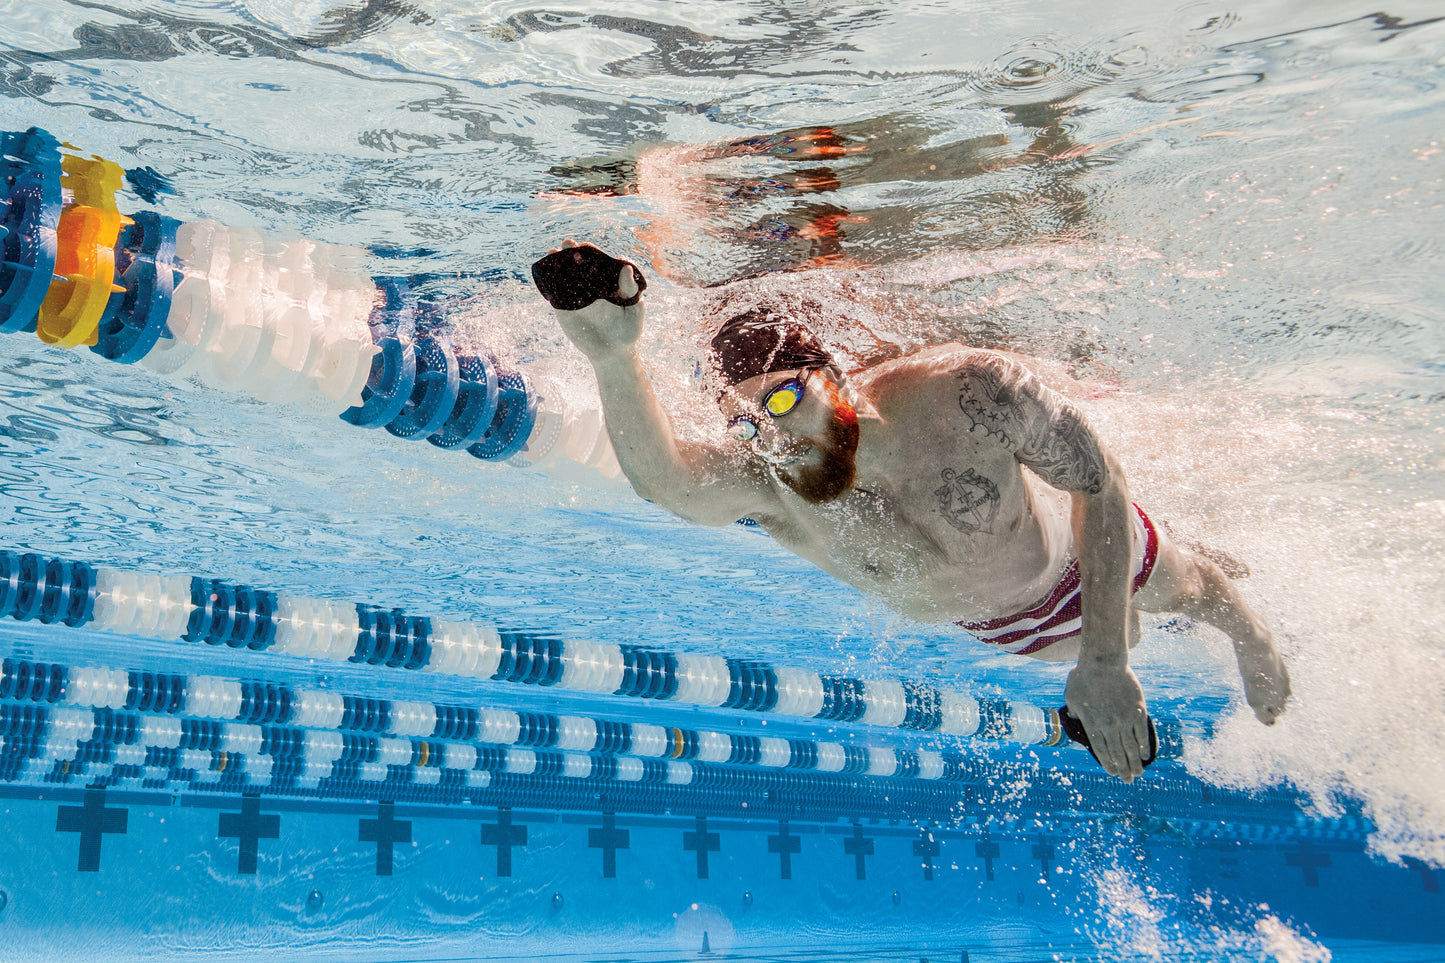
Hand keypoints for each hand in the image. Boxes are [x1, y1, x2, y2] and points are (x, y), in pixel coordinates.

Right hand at [549, 240, 644, 360]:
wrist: (611, 353)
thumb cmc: (628, 330)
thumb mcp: (634, 311)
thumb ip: (631, 290)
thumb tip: (626, 267)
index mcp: (607, 281)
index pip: (598, 261)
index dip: (591, 251)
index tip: (586, 247)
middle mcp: (590, 284)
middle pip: (578, 263)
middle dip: (571, 250)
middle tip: (568, 245)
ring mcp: (576, 295)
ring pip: (564, 274)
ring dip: (556, 261)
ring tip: (552, 253)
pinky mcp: (564, 308)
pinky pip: (554, 292)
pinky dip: (549, 281)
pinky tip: (545, 272)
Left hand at [1064, 660, 1149, 782]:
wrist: (1104, 663)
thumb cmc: (1083, 676)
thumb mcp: (1070, 695)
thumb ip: (1073, 710)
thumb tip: (1072, 718)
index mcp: (1092, 724)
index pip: (1101, 750)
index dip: (1107, 763)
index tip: (1113, 772)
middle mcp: (1109, 726)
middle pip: (1117, 753)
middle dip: (1123, 769)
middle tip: (1128, 780)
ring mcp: (1124, 719)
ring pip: (1131, 747)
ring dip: (1135, 762)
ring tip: (1138, 773)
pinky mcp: (1138, 711)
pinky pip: (1142, 733)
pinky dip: (1144, 746)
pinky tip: (1145, 755)